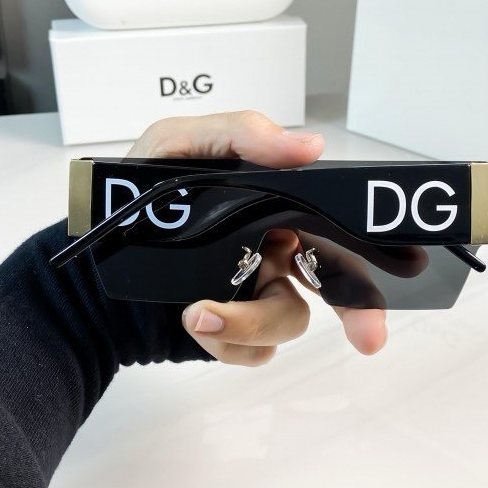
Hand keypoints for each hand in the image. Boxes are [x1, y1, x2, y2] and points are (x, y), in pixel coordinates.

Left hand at [127, 110, 387, 365]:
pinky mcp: (232, 332)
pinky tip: (193, 321)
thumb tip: (306, 146)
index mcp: (271, 203)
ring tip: (199, 314)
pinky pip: (252, 351)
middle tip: (369, 336)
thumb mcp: (175, 146)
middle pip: (333, 280)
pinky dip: (227, 342)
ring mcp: (253, 292)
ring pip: (289, 320)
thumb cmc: (134, 202)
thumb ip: (239, 136)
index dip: (366, 239)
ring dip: (251, 323)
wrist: (90, 267)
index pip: (331, 217)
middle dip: (357, 309)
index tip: (396, 258)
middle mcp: (272, 249)